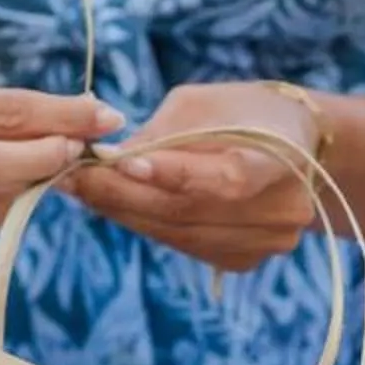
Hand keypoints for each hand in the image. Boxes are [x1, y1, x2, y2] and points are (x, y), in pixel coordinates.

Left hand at [66, 81, 322, 272]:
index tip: (121, 161)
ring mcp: (266, 242)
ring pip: (178, 234)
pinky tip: (115, 204)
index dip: (172, 174)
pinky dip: (145, 225)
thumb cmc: (239, 112)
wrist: (293, 144)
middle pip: (190, 212)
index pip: (227, 178)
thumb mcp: (202, 104)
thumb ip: (161, 135)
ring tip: (81, 188)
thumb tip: (106, 161)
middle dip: (121, 194)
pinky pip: (182, 245)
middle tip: (71, 175)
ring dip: (123, 212)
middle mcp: (281, 208)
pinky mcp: (244, 260)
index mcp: (281, 156)